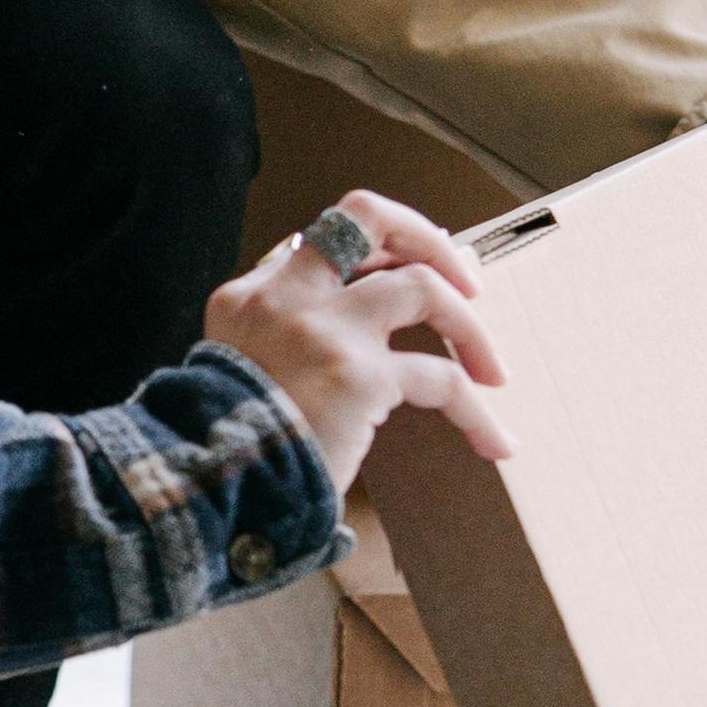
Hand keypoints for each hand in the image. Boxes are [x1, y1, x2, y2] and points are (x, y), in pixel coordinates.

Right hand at [207, 195, 512, 501]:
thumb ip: (269, 349)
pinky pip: (441, 377)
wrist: (209, 490)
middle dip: (425, 238)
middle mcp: (285, 297)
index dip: (366, 256)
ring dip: (469, 327)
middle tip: (464, 283)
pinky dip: (476, 412)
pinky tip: (496, 441)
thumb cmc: (224, 452)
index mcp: (245, 299)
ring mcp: (326, 328)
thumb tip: (333, 350)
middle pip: (366, 217)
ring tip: (493, 372)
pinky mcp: (362, 373)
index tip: (399, 275)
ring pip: (422, 286)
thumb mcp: (227, 379)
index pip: (313, 244)